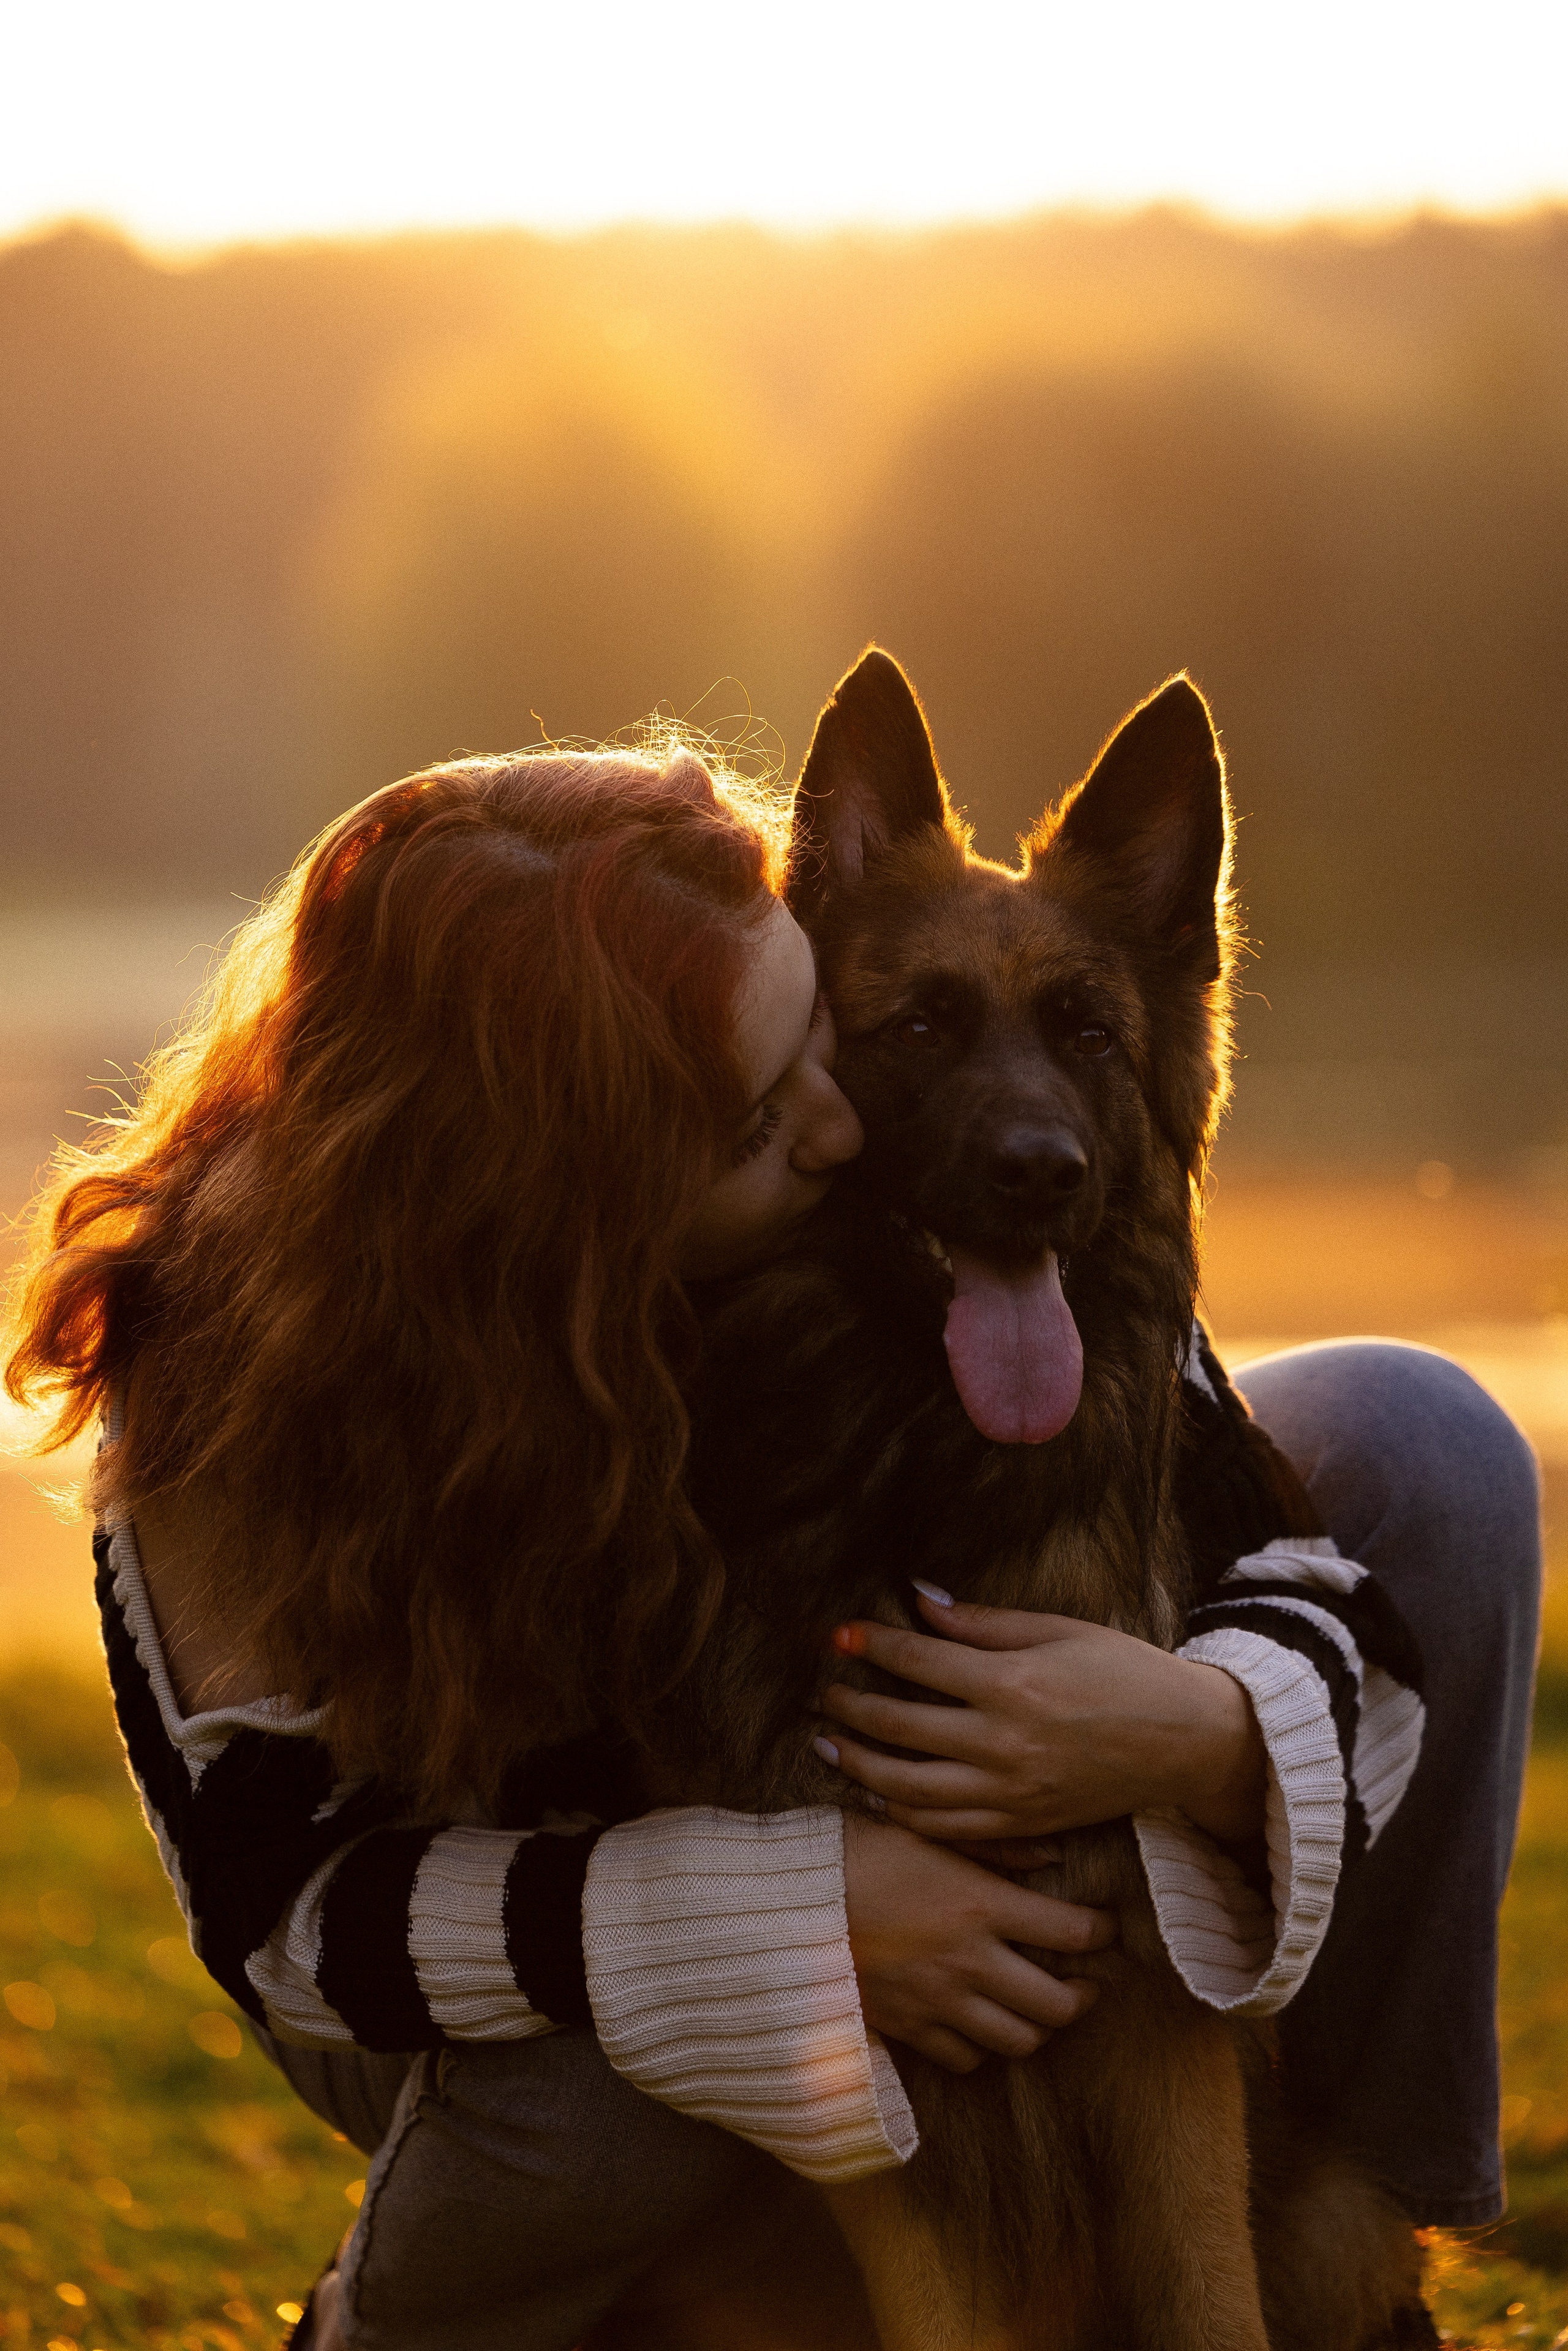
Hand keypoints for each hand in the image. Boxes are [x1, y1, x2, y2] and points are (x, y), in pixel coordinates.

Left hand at [819, 1593, 1266, 1845]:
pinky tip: (880, 1794)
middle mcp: (1004, 1743)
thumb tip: (920, 1603)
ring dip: (860, 1767)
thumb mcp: (1057, 1630)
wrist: (1184, 1740)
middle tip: (823, 1693)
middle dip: (851, 1708)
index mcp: (1013, 1685)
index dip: (871, 1645)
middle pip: (900, 1728)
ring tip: (830, 1746)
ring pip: (910, 1789)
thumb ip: (983, 1623)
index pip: (919, 1662)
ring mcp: (1011, 1792)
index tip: (838, 1635)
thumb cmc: (1123, 1671)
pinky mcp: (1021, 1824)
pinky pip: (946, 1829)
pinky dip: (904, 1813)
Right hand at [841, 1814, 1112, 2073]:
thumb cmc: (855, 1852)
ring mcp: (940, 2001)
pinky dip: (982, 2047)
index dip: (1103, 1932)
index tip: (1106, 1927)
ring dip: (1038, 2027)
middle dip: (1083, 1995)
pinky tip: (979, 2022)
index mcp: (980, 1904)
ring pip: (1020, 2041)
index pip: (1071, 1931)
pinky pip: (966, 2058)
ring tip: (1038, 2007)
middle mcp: (970, 1961)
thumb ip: (993, 1846)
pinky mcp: (908, 2028)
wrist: (785, 1903)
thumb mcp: (924, 1831)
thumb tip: (1052, 1854)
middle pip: (1058, 2005)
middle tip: (1084, 1981)